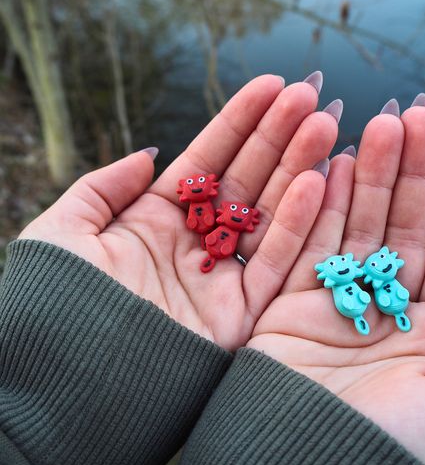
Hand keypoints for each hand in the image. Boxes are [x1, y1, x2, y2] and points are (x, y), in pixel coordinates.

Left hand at [19, 74, 338, 350]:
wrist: (70, 379)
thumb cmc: (59, 302)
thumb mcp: (66, 229)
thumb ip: (102, 186)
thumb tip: (148, 153)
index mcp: (157, 220)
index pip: (208, 159)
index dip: (239, 121)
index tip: (271, 86)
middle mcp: (197, 243)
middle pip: (246, 179)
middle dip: (279, 136)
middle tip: (309, 95)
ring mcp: (224, 276)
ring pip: (269, 213)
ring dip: (299, 168)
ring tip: (325, 123)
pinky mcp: (245, 312)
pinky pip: (279, 262)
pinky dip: (299, 223)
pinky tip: (319, 180)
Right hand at [248, 104, 424, 464]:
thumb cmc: (400, 444)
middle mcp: (389, 311)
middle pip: (404, 227)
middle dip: (410, 172)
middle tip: (410, 117)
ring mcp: (338, 303)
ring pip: (357, 228)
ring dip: (367, 178)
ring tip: (375, 128)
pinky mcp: (292, 304)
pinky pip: (310, 246)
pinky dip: (321, 207)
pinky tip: (331, 168)